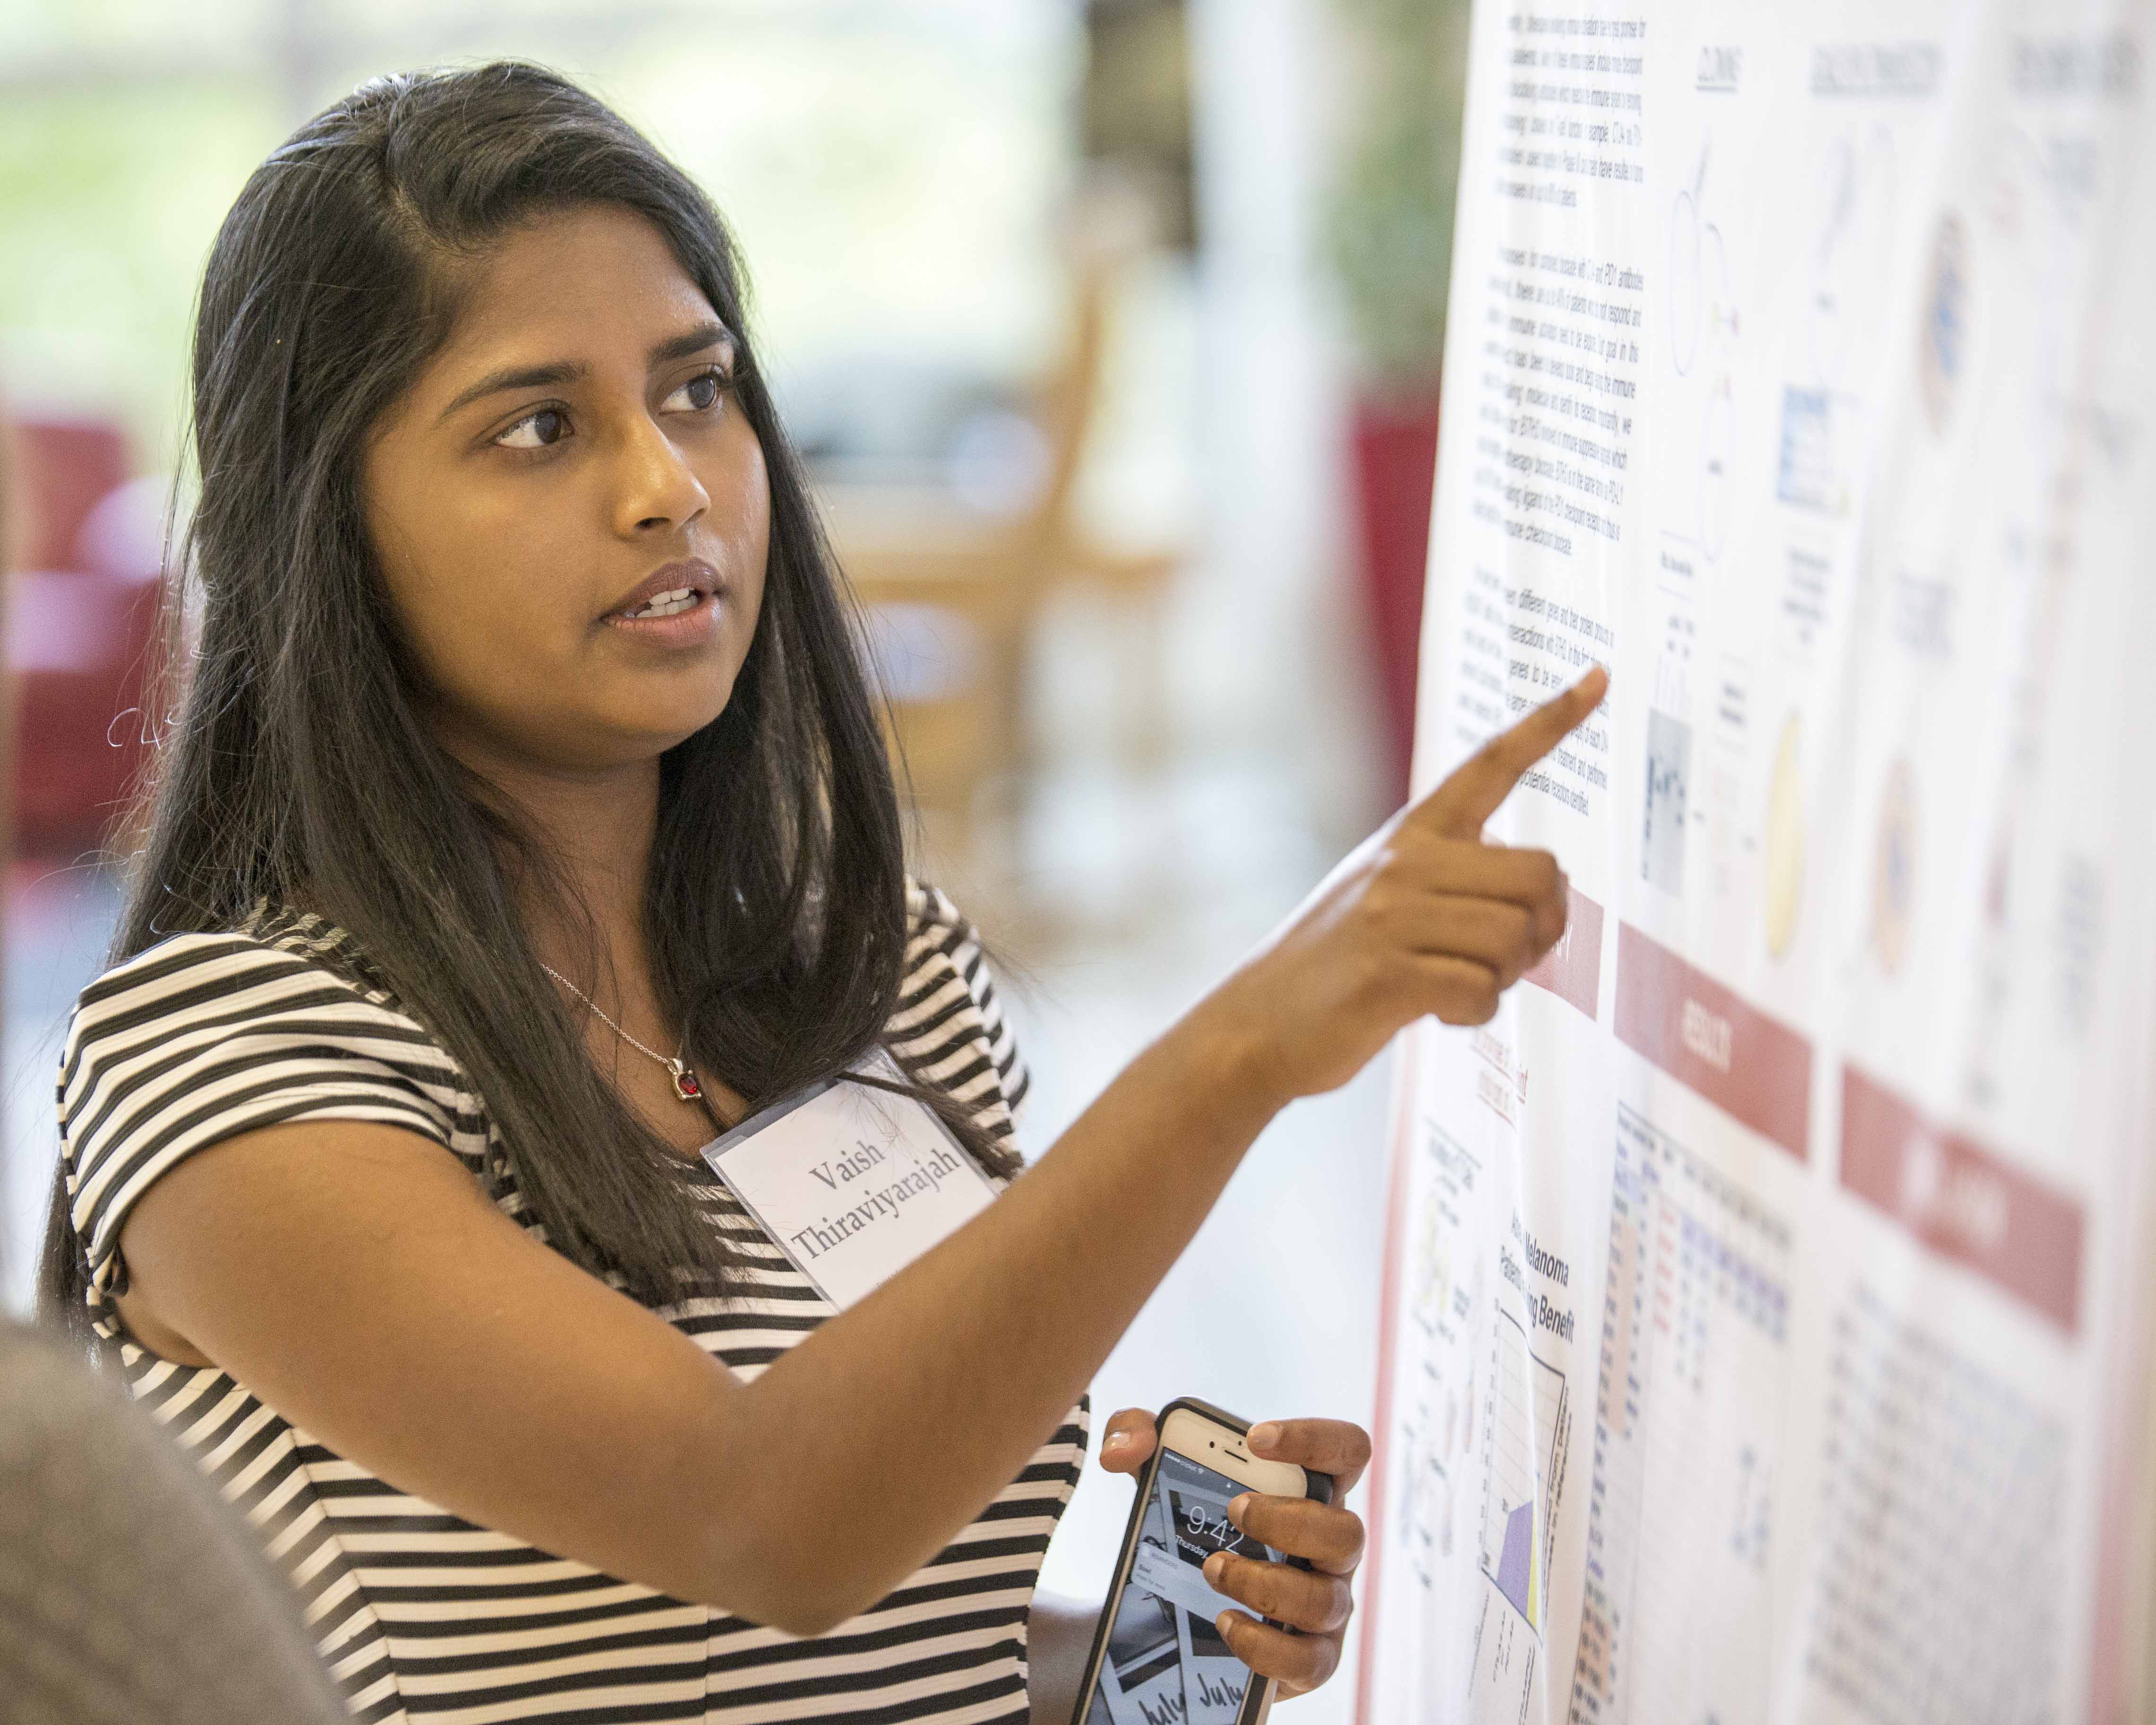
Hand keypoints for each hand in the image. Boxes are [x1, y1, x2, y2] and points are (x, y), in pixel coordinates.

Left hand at [1098, 1409, 1370, 1699]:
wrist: (1177, 1614)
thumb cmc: (1190, 1527)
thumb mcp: (1157, 1471)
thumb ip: (1133, 1435)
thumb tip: (1121, 1451)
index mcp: (1311, 1493)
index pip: (1346, 1451)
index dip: (1314, 1439)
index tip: (1255, 1439)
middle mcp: (1331, 1549)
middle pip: (1348, 1531)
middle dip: (1287, 1521)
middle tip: (1233, 1511)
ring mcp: (1329, 1605)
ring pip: (1326, 1599)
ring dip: (1264, 1584)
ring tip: (1212, 1570)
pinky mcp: (1312, 1660)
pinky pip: (1307, 1661)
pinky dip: (1263, 1645)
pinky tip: (1224, 1623)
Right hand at [1200, 667, 1606, 1105]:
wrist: (1255, 1026)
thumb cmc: (1336, 967)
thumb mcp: (1382, 895)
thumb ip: (1453, 879)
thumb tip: (1544, 896)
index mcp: (1409, 834)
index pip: (1490, 763)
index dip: (1550, 721)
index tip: (1600, 675)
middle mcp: (1403, 862)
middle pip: (1541, 874)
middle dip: (1545, 926)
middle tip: (1511, 957)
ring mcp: (1391, 915)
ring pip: (1515, 937)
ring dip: (1507, 976)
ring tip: (1463, 984)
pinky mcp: (1386, 974)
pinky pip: (1481, 991)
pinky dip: (1474, 1014)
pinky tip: (1437, 1013)